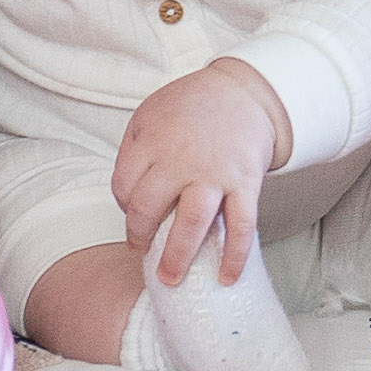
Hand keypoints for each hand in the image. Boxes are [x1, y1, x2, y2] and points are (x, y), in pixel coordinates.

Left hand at [114, 62, 292, 285]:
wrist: (243, 93)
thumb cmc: (192, 107)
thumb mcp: (150, 113)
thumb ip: (135, 151)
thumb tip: (128, 197)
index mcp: (153, 140)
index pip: (123, 185)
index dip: (124, 206)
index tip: (134, 215)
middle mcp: (182, 158)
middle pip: (149, 206)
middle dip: (140, 236)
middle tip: (141, 252)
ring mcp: (215, 173)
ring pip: (192, 221)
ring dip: (178, 255)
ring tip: (170, 278)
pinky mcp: (246, 183)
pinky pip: (242, 225)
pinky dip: (235, 255)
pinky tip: (226, 277)